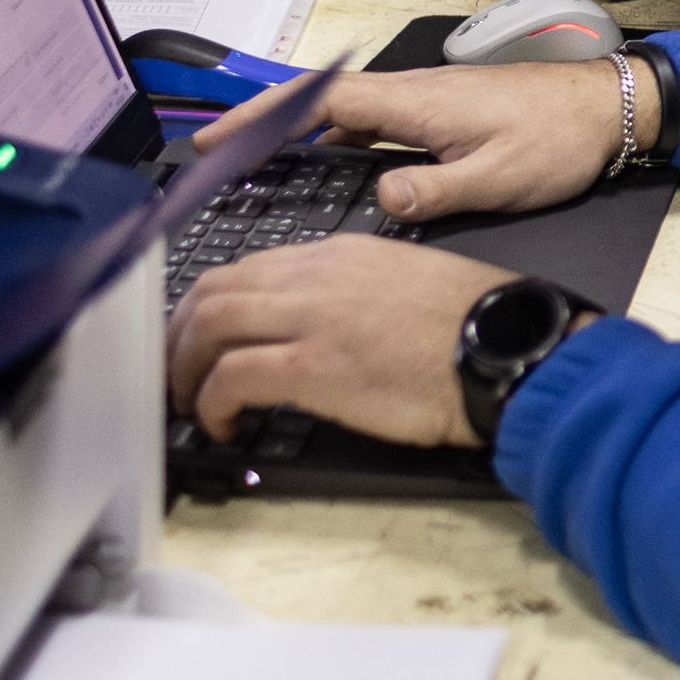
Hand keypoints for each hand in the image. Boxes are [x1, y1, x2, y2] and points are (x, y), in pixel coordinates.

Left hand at [167, 232, 520, 445]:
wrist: (502, 347)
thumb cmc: (469, 327)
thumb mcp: (404, 285)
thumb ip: (352, 292)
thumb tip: (316, 326)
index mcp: (339, 253)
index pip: (247, 266)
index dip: (209, 306)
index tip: (202, 340)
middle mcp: (316, 274)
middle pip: (212, 290)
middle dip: (179, 336)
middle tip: (177, 375)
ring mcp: (311, 315)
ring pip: (208, 325)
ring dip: (184, 370)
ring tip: (190, 405)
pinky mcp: (312, 364)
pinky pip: (230, 377)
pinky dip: (211, 403)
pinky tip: (224, 426)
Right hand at [194, 60, 651, 222]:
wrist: (609, 107)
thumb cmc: (560, 140)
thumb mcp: (498, 179)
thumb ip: (435, 192)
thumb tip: (380, 199)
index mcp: (417, 103)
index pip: (319, 104)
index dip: (262, 119)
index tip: (215, 138)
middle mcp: (414, 92)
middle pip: (319, 103)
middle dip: (262, 123)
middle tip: (213, 153)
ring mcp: (427, 98)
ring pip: (346, 111)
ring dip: (298, 131)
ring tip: (254, 162)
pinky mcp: (443, 109)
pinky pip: (374, 118)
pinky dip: (338, 136)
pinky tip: (331, 162)